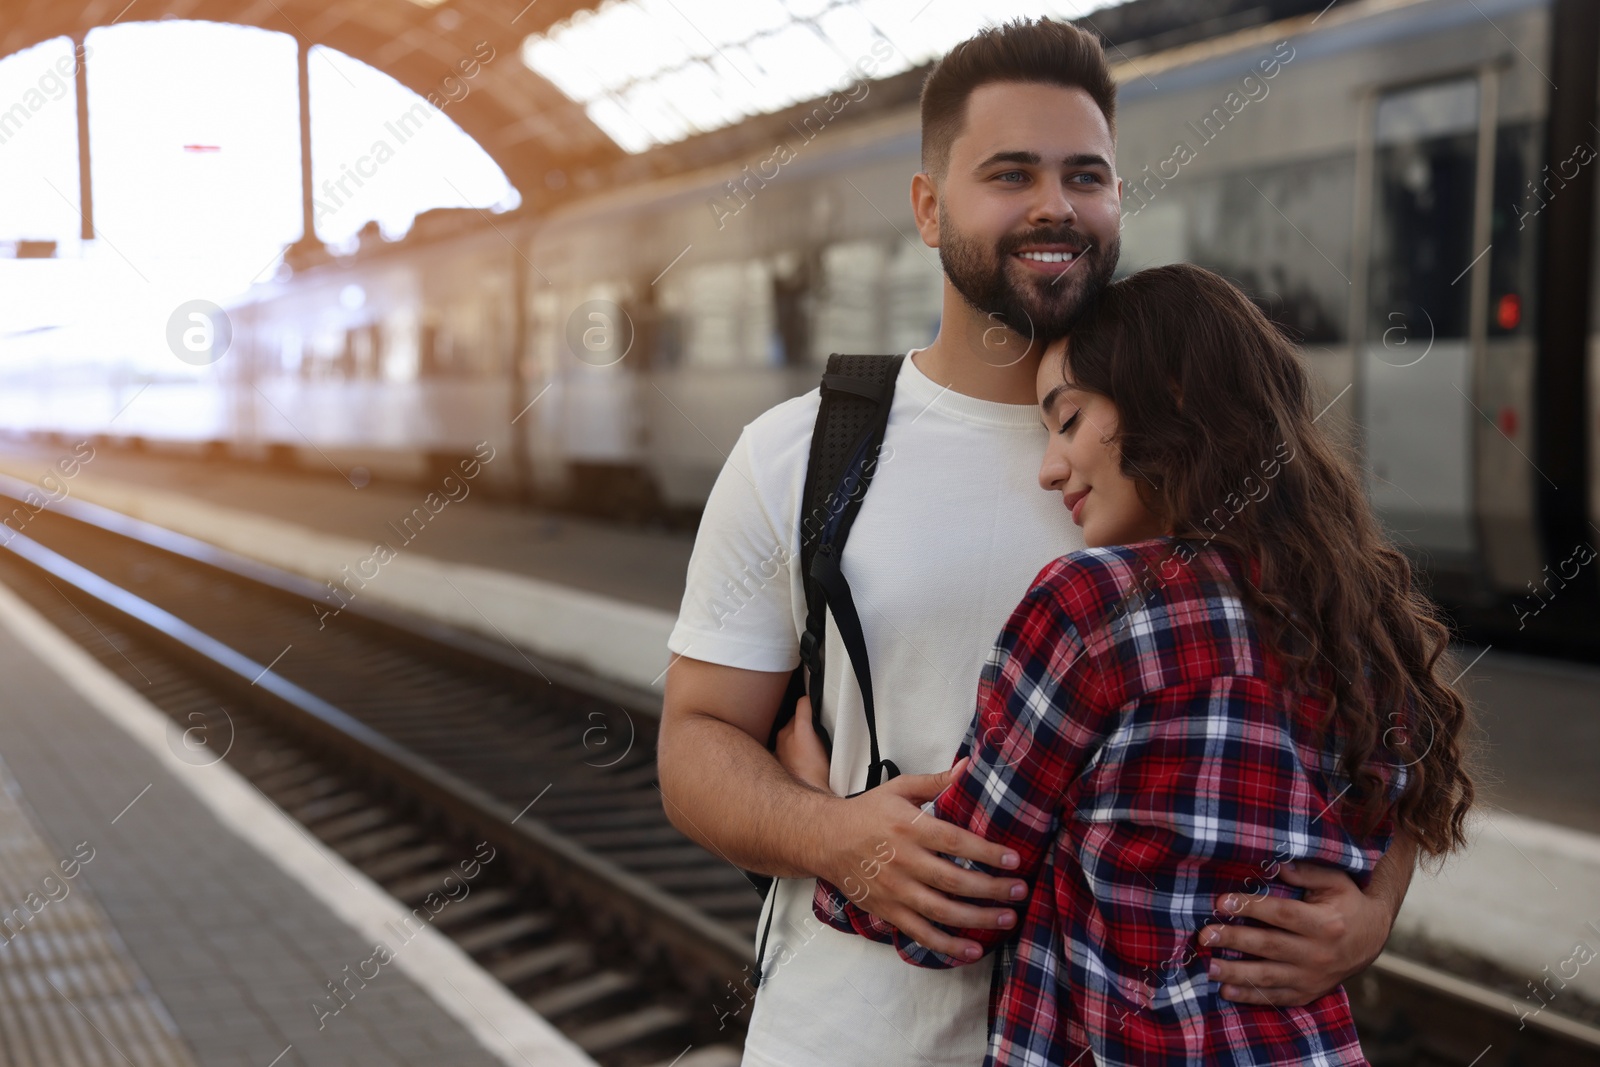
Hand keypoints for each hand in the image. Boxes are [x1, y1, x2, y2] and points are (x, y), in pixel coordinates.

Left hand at [776, 695, 832, 791]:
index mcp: (799, 729)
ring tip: (810, 744)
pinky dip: (791, 745)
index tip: (816, 703)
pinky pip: (784, 744)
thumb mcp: (829, 745)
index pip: (803, 703)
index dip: (811, 702)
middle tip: (816, 729)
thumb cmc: (821, 773)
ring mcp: (779, 745)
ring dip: (797, 733)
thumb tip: (821, 713)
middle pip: (795, 717)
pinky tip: (800, 754)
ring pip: (789, 730)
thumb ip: (824, 726)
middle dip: (804, 720)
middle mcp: (785, 734)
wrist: (809, 793)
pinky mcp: (776, 756)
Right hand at [810, 760, 1027, 961]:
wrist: (824, 839)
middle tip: (1021, 891)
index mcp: (908, 828)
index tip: (1015, 859)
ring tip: (1008, 919)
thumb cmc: (867, 812)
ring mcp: (894, 890)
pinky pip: (921, 933)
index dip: (986, 853)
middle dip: (992, 889)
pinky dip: (947, 945)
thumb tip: (970, 765)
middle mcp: (903, 861)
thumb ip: (935, 781)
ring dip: (978, 918)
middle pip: (954, 880)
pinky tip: (973, 950)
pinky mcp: (887, 911)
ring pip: (942, 911)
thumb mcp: (898, 789)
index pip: (955, 843)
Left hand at [1199, 861, 1392, 1005]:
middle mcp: (1319, 954)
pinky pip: (1276, 997)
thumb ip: (1305, 873)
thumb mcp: (1335, 881)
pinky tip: (1226, 991)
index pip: (1282, 915)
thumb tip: (1274, 863)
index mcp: (1325, 924)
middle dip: (1235, 940)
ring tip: (1208, 967)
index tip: (1222, 902)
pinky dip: (1251, 997)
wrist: (1374, 939)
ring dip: (1236, 973)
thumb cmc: (1348, 903)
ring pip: (1269, 977)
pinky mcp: (1308, 993)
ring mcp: (1313, 977)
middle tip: (1205, 935)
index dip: (1251, 907)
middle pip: (1270, 946)